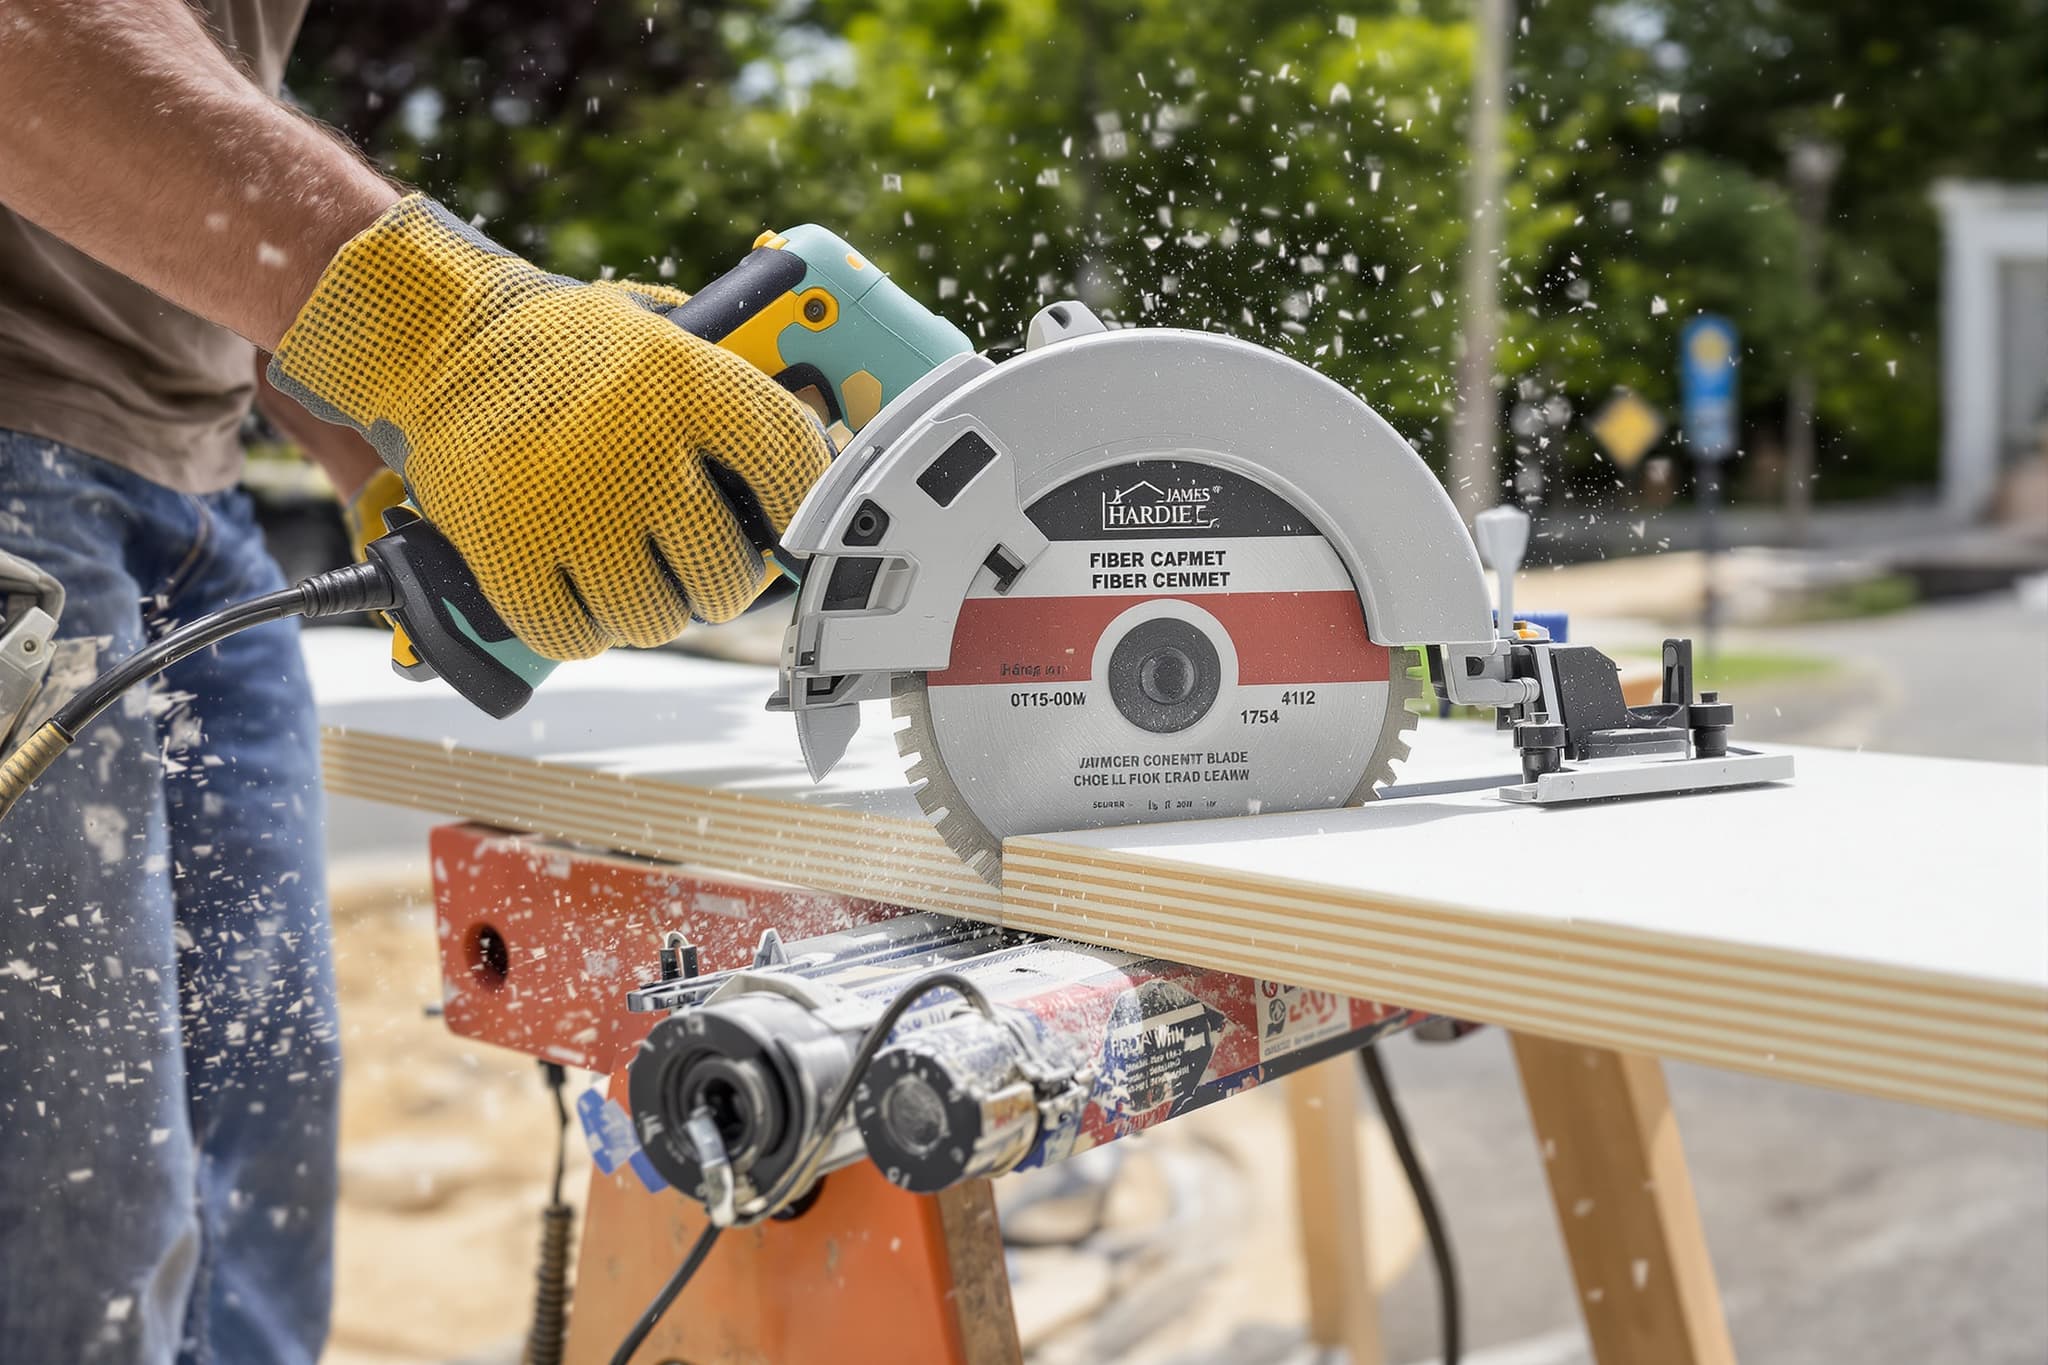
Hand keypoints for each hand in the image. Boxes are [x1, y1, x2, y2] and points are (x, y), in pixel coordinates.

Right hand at [267, 196, 829, 659]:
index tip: (792, 536)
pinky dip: (580, 629)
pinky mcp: (505, 554)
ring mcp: (568, 507)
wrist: (434, 336)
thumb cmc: (564, 352)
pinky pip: (574, 638)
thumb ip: (731, 395)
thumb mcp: (660, 336)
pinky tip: (577, 592)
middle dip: (717, 582)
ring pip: (654, 620)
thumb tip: (821, 463)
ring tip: (628, 572)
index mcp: (690, 383)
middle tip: (696, 564)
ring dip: (649, 610)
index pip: (794, 476)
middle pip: (723, 575)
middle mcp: (636, 449)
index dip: (805, 519)